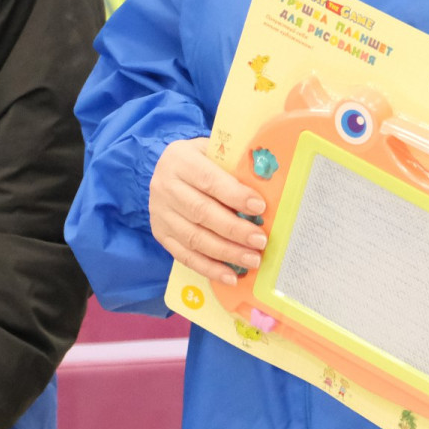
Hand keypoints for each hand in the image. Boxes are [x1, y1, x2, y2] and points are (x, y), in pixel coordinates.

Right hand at [149, 137, 266, 284]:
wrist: (169, 170)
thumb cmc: (202, 161)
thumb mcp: (215, 152)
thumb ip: (235, 166)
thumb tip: (269, 187)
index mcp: (180, 160)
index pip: (208, 179)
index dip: (234, 195)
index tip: (260, 207)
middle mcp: (164, 186)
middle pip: (201, 212)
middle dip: (234, 230)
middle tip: (260, 241)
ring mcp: (160, 212)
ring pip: (194, 237)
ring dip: (226, 252)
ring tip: (252, 260)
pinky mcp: (160, 234)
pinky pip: (185, 256)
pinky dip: (209, 268)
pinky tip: (230, 276)